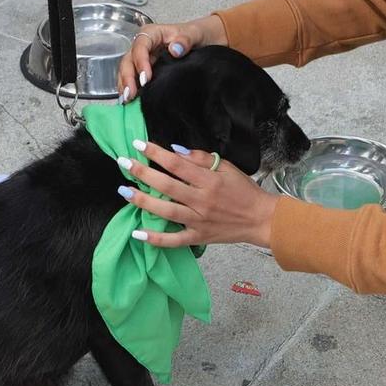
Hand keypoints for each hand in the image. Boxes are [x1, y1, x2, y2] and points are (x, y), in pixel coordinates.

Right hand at [114, 14, 226, 103]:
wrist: (205, 41)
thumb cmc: (197, 35)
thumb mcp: (195, 34)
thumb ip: (186, 40)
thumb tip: (174, 50)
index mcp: (153, 33)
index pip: (140, 45)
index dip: (140, 61)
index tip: (145, 78)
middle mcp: (144, 44)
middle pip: (129, 58)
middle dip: (127, 77)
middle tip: (130, 94)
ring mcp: (144, 57)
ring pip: (128, 69)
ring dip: (125, 84)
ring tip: (127, 99)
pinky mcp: (146, 68)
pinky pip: (134, 77)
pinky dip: (130, 87)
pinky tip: (130, 99)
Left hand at [119, 142, 279, 248]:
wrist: (261, 219)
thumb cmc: (244, 190)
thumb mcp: (227, 167)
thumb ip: (201, 158)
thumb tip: (175, 151)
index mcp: (209, 180)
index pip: (177, 164)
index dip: (156, 153)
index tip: (138, 144)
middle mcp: (202, 200)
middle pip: (167, 186)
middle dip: (143, 173)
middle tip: (123, 163)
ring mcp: (199, 220)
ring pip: (167, 211)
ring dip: (143, 201)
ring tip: (125, 192)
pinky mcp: (199, 237)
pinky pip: (175, 240)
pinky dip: (156, 239)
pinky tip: (137, 234)